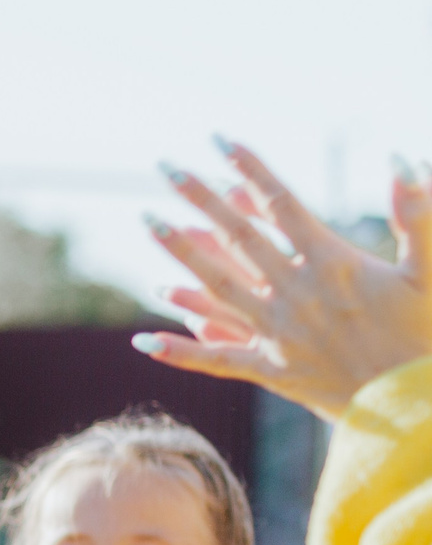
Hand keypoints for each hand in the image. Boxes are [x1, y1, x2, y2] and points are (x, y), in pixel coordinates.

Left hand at [139, 141, 431, 418]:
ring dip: (180, 255)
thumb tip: (399, 158)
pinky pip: (217, 359)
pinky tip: (141, 341)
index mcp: (332, 263)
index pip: (280, 205)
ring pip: (218, 288)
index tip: (221, 140)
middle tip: (165, 168)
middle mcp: (296, 293)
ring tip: (150, 224)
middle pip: (238, 238)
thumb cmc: (428, 333)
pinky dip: (180, 351)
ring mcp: (278, 333)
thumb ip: (418, 215)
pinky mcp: (271, 371)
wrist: (418, 403)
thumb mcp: (430, 270)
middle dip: (201, 201)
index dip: (250, 169)